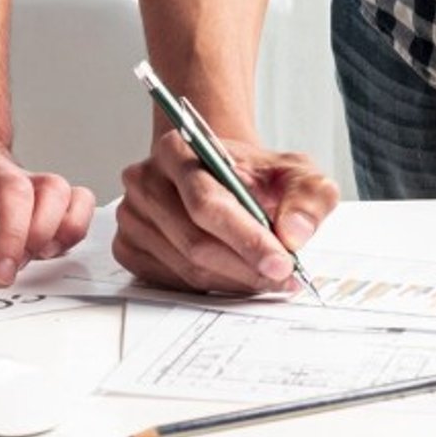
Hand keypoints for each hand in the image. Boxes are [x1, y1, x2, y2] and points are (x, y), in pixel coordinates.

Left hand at [0, 126, 96, 288]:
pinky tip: (51, 249)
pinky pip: (78, 199)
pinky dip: (73, 226)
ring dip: (46, 231)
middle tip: (0, 277)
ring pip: (53, 188)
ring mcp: (24, 176)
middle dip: (11, 237)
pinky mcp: (49, 190)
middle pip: (13, 189)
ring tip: (27, 262)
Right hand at [112, 127, 338, 293]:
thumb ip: (307, 196)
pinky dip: (210, 287)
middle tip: (283, 278)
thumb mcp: (294, 172)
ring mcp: (131, 216)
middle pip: (195, 241)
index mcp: (176, 149)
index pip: (207, 201)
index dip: (246, 238)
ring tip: (265, 276)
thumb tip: (294, 234)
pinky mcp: (128, 247)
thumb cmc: (253, 175)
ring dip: (233, 281)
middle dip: (245, 267)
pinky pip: (172, 282)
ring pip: (186, 268)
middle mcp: (145, 180)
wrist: (220, 177)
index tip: (282, 262)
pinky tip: (234, 275)